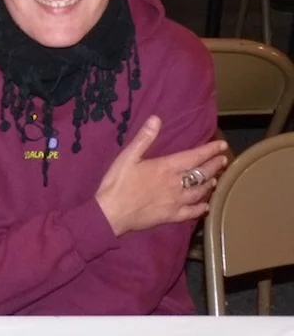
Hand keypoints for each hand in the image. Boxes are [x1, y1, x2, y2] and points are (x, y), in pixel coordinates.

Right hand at [95, 115, 228, 236]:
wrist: (112, 212)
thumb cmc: (117, 183)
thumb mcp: (127, 157)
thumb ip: (144, 138)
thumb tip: (156, 119)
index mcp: (166, 167)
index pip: (194, 157)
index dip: (210, 150)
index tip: (222, 145)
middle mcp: (176, 184)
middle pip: (201, 174)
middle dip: (214, 165)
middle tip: (223, 160)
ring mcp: (176, 201)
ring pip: (199, 192)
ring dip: (209, 184)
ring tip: (215, 179)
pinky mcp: (171, 216)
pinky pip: (191, 212)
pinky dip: (200, 208)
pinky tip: (205, 206)